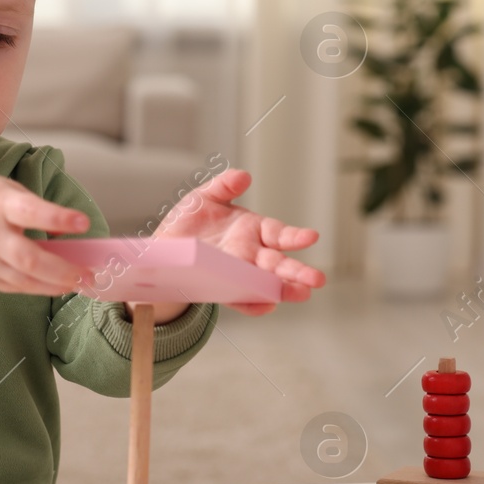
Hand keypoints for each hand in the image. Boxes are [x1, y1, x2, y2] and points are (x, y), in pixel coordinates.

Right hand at [0, 173, 92, 295]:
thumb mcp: (0, 189)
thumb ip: (33, 208)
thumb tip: (66, 233)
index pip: (30, 212)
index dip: (57, 218)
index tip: (83, 222)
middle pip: (29, 260)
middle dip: (63, 271)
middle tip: (89, 274)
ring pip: (24, 281)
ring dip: (56, 285)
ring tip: (80, 284)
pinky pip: (13, 287)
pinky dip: (36, 288)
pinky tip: (55, 285)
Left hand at [151, 168, 324, 314]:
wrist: (165, 248)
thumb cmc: (188, 222)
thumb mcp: (204, 197)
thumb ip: (224, 186)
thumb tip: (243, 176)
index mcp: (252, 230)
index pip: (279, 234)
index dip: (294, 236)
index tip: (312, 237)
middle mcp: (250, 254)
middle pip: (278, 264)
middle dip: (298, 271)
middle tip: (318, 279)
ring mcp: (238, 273)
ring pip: (266, 283)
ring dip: (284, 290)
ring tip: (302, 295)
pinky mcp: (223, 289)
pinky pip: (241, 300)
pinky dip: (253, 304)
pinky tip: (266, 306)